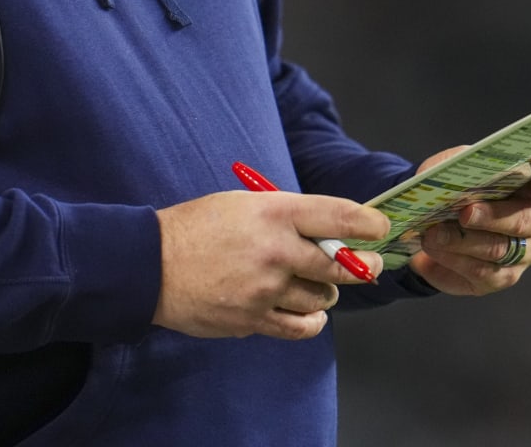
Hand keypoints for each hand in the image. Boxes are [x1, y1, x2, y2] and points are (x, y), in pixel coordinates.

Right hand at [153, 190, 388, 339]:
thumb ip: (287, 215)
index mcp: (274, 212)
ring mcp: (265, 290)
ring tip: (319, 286)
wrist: (150, 265)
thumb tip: (329, 229)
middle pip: (339, 265)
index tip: (380, 227)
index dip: (368, 223)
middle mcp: (275, 251)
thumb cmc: (197, 227)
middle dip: (361, 265)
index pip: (338, 215)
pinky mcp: (252, 320)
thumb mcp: (243, 203)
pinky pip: (299, 327)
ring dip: (327, 293)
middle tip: (369, 264)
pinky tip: (311, 315)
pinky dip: (311, 322)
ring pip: (322, 299)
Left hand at [408, 147, 530, 296]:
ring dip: (463, 242)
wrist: (439, 218)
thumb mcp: (460, 165)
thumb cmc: (461, 184)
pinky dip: (452, 260)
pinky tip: (431, 250)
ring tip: (433, 234)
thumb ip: (464, 167)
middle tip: (465, 213)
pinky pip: (480, 273)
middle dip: (492, 217)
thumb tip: (455, 176)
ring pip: (499, 251)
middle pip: (524, 221)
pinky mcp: (502, 277)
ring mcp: (525, 253)